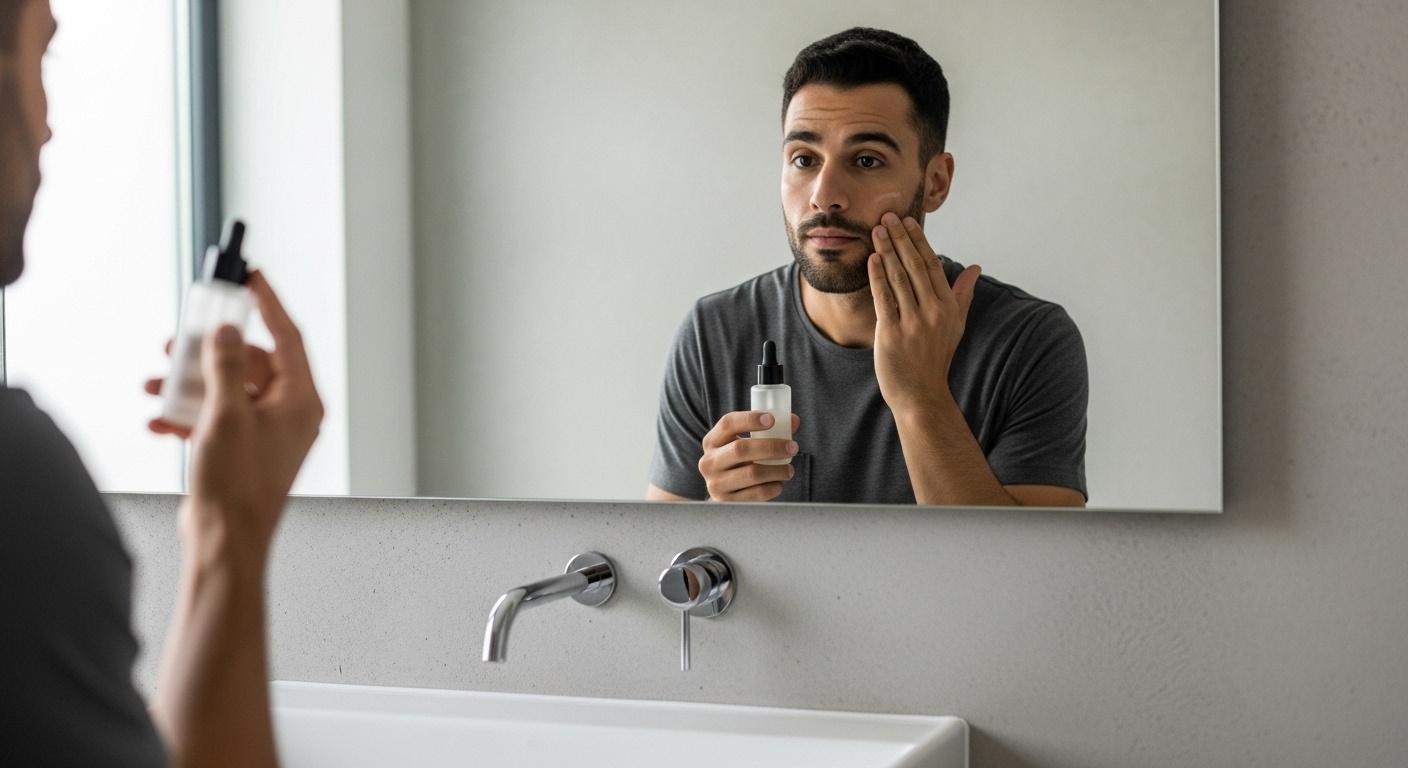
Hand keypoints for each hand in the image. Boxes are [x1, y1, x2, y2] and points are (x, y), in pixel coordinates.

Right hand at [146, 271, 322, 564]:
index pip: (288, 336)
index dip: (268, 304)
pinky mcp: (247, 450)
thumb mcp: (225, 414)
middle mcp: (291, 414)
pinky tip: (160, 419)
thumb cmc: (237, 485)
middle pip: (252, 362)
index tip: (251, 278)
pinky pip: (220, 418)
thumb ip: (223, 368)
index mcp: (301, 400)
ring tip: (157, 383)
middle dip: (211, 352)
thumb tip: (224, 333)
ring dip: (193, 384)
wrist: (225, 539)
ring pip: (230, 390)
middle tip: (178, 342)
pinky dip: (191, 414)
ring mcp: (270, 433)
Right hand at [698, 411, 800, 501]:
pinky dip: (772, 487)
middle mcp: (709, 462)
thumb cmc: (737, 461)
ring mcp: (716, 483)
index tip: (771, 419)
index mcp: (712, 441)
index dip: (750, 419)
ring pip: (752, 474)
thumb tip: (793, 421)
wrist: (722, 491)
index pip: (728, 423)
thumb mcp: (744, 443)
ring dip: (776, 470)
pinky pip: (756, 494)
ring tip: (789, 470)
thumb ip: (767, 431)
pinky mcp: (726, 502)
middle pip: (741, 449)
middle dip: (771, 447)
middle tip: (793, 447)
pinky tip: (778, 483)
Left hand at [867, 212, 980, 418]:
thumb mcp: (956, 325)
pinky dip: (877, 277)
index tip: (907, 222)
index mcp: (948, 307)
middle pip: (914, 266)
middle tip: (887, 217)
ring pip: (898, 278)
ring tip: (876, 231)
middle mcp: (933, 312)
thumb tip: (975, 267)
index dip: (918, 241)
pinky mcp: (893, 334)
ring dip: (886, 251)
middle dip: (899, 239)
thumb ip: (963, 294)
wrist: (921, 394)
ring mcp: (913, 323)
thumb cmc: (936, 358)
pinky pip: (884, 298)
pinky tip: (872, 259)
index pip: (932, 265)